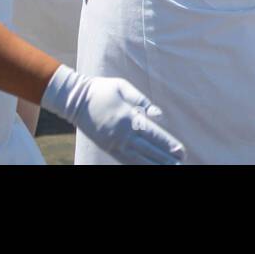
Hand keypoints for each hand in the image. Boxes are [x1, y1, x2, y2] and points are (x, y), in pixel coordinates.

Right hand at [42, 65, 185, 164]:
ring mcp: (114, 142)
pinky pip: (125, 160)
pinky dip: (138, 165)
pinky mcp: (107, 147)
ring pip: (138, 159)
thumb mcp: (122, 87)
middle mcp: (122, 133)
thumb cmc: (102, 89)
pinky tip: (148, 166)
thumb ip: (141, 100)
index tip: (180, 150)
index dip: (167, 143)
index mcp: (128, 117)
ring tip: (169, 168)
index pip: (152, 134)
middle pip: (148, 150)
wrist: (75, 100)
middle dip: (165, 158)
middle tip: (180, 163)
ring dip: (154, 164)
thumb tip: (158, 114)